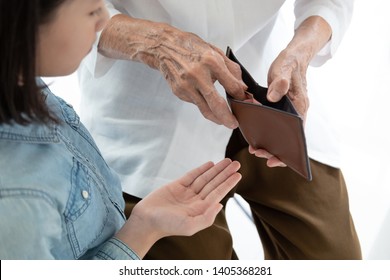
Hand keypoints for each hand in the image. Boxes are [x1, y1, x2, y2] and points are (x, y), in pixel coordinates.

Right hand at [98, 15, 246, 128]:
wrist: (164, 47)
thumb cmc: (191, 48)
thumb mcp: (215, 52)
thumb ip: (231, 70)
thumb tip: (242, 88)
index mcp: (210, 61)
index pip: (231, 85)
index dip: (240, 96)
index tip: (244, 101)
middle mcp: (197, 75)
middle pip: (216, 104)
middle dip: (227, 118)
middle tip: (234, 124)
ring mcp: (186, 86)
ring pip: (205, 109)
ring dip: (216, 117)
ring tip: (224, 120)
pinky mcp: (179, 92)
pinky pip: (196, 103)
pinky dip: (204, 104)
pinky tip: (206, 99)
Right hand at [115, 158, 240, 257]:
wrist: (146, 220)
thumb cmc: (167, 226)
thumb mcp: (189, 226)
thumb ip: (206, 218)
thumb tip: (220, 205)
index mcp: (201, 209)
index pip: (218, 193)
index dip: (228, 183)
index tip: (238, 174)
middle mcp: (196, 200)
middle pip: (214, 184)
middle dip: (225, 173)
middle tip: (237, 163)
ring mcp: (187, 192)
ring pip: (205, 178)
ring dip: (216, 169)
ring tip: (227, 161)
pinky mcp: (177, 185)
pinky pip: (192, 175)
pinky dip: (201, 169)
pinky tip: (210, 164)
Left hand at [249, 16, 331, 166]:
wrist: (295, 55)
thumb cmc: (290, 62)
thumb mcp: (284, 69)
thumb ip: (280, 82)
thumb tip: (272, 97)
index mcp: (300, 106)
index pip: (297, 135)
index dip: (287, 150)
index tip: (274, 159)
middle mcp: (297, 112)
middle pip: (289, 139)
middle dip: (275, 151)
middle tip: (257, 153)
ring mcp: (290, 112)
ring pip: (282, 134)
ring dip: (270, 143)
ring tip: (254, 148)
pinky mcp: (282, 108)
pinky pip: (276, 125)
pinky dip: (267, 131)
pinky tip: (255, 134)